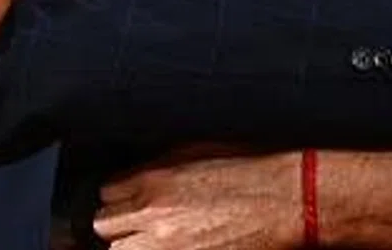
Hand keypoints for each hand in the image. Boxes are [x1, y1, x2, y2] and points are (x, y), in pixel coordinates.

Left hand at [94, 151, 298, 249]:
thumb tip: (133, 178)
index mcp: (154, 181)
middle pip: (105, 227)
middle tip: (143, 226)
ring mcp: (166, 247)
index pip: (106, 194)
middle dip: (123, 226)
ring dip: (135, 245)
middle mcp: (153, 215)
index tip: (132, 204)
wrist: (286, 200)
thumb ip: (157, 166)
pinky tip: (178, 246)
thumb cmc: (252, 172)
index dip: (121, 199)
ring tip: (159, 240)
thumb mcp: (197, 150)